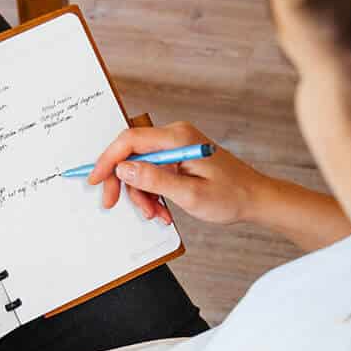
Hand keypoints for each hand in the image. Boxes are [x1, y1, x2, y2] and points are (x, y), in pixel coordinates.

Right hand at [88, 121, 270, 225]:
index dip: (107, 160)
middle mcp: (175, 136)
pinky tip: (163, 209)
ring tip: (156, 214)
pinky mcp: (178, 158)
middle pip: (131, 154)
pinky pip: (153, 173)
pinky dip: (153, 193)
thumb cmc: (231, 196)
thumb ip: (154, 180)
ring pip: (140, 168)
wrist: (255, 199)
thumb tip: (124, 169)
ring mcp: (177, 146)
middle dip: (123, 183)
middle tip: (114, 204)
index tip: (95, 179)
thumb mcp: (189, 194)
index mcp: (178, 138)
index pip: (129, 140)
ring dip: (142, 194)